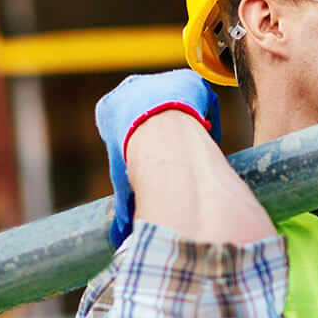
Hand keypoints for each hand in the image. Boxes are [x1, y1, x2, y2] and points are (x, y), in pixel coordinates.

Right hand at [95, 69, 220, 246]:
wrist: (159, 130)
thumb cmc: (135, 158)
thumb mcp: (124, 183)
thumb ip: (125, 205)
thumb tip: (117, 241)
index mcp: (109, 108)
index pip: (126, 124)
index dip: (141, 142)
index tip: (154, 158)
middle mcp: (131, 87)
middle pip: (152, 110)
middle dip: (165, 128)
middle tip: (179, 152)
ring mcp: (159, 79)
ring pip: (178, 102)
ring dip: (187, 120)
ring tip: (196, 143)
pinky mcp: (187, 77)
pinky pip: (201, 99)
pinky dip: (206, 114)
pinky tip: (207, 133)